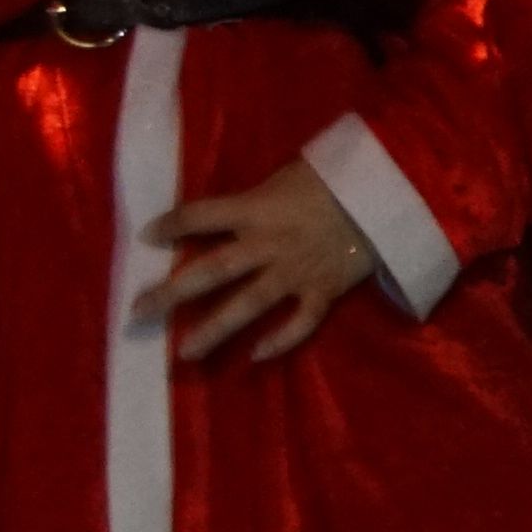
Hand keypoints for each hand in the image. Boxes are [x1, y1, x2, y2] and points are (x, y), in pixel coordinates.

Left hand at [138, 156, 378, 364]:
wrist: (393, 193)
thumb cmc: (336, 178)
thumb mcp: (287, 176)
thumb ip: (257, 198)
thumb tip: (227, 216)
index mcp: (257, 207)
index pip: (200, 216)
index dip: (170, 225)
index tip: (146, 236)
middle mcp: (269, 243)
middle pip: (212, 270)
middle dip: (172, 293)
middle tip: (138, 312)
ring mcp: (296, 271)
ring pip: (248, 304)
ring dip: (215, 329)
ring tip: (185, 351)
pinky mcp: (324, 290)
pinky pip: (301, 322)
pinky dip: (281, 340)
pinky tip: (257, 355)